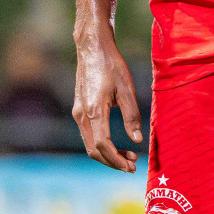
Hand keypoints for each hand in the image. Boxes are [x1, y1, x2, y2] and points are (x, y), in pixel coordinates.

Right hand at [72, 33, 142, 171]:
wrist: (92, 47)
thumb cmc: (111, 65)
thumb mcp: (127, 88)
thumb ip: (131, 115)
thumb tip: (136, 140)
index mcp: (94, 111)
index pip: (103, 145)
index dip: (117, 160)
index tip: (132, 166)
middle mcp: (81, 115)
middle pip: (94, 150)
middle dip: (113, 161)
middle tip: (132, 165)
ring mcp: (78, 112)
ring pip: (90, 143)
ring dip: (107, 154)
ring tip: (128, 155)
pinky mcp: (79, 109)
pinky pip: (88, 134)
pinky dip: (101, 144)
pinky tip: (116, 143)